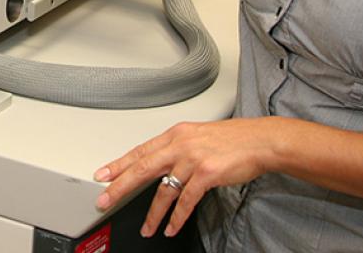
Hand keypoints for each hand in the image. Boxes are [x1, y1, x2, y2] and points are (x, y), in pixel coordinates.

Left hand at [94, 118, 280, 237]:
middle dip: (121, 185)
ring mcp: (192, 159)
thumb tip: (161, 161)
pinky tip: (170, 227)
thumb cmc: (232, 139)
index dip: (119, 163)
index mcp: (175, 134)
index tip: (102, 174)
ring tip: (145, 228)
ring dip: (153, 213)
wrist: (259, 141)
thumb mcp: (197, 136)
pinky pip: (186, 200)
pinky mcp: (206, 174)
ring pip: (164, 190)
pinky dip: (176, 217)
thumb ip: (178, 148)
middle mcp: (180, 144)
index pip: (140, 150)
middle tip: (105, 198)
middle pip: (142, 167)